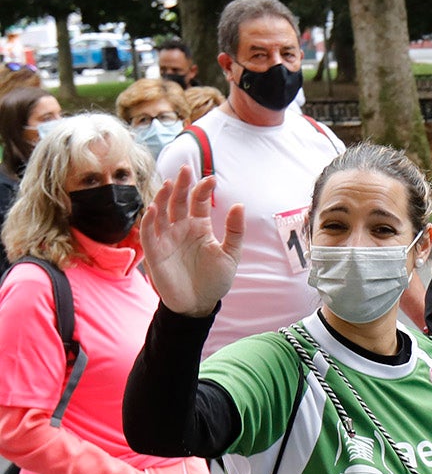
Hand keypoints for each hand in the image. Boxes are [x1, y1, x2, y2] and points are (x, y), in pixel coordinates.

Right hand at [140, 166, 244, 317]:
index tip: (212, 179)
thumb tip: (239, 205)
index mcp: (199, 226)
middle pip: (177, 201)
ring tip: (169, 184)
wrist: (200, 304)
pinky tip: (154, 208)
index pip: (198, 202)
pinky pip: (149, 233)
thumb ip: (235, 231)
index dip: (203, 189)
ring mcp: (167, 239)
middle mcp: (181, 228)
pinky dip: (149, 220)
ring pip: (161, 212)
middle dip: (181, 185)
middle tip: (185, 169)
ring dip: (162, 198)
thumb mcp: (230, 254)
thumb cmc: (215, 280)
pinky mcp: (155, 252)